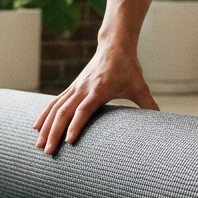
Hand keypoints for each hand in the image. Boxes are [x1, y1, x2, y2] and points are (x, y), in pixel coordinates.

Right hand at [34, 42, 158, 154]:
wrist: (114, 45)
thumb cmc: (128, 67)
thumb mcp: (140, 86)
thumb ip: (149, 105)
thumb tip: (161, 121)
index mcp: (99, 90)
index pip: (84, 110)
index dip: (76, 125)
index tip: (68, 141)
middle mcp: (83, 88)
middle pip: (64, 112)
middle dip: (54, 133)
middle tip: (47, 152)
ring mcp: (75, 87)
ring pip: (55, 108)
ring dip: (45, 127)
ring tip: (37, 145)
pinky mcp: (72, 87)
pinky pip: (54, 102)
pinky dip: (44, 115)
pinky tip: (36, 127)